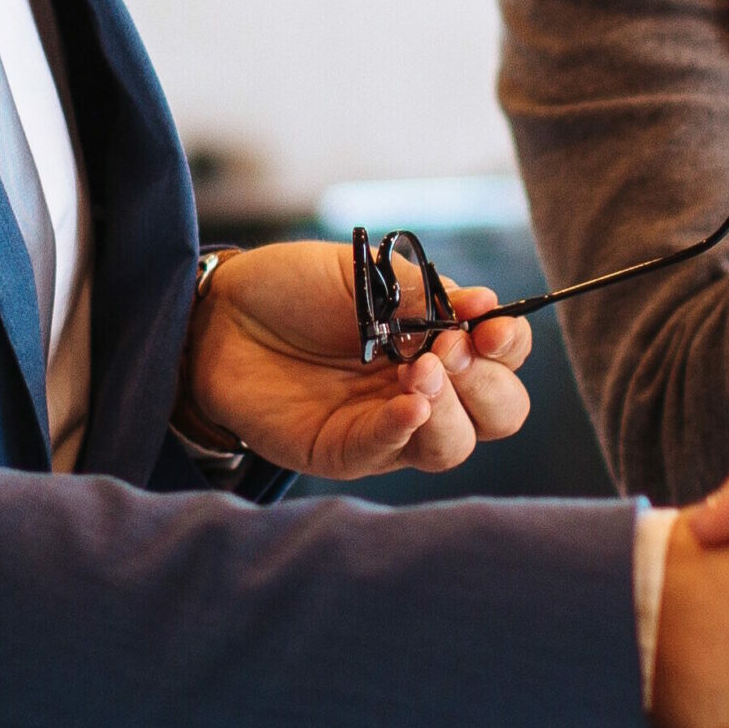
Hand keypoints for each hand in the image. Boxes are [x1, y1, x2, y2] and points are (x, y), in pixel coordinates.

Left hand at [181, 241, 531, 479]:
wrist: (219, 310)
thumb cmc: (294, 288)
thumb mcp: (364, 275)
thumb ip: (423, 294)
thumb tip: (486, 304)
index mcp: (438, 342)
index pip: (503, 359)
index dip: (508, 345)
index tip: (490, 327)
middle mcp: (424, 389)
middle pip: (496, 414)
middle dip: (486, 384)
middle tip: (452, 349)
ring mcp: (385, 426)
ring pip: (451, 445)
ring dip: (448, 410)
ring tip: (419, 371)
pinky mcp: (341, 450)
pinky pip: (384, 453)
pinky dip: (401, 430)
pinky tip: (407, 405)